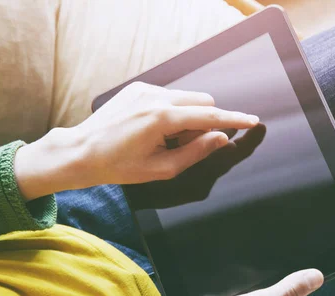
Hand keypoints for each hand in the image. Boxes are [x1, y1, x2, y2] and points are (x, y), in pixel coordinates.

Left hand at [14, 82, 258, 200]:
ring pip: (186, 97)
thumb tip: (221, 139)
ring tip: (163, 139)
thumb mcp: (162, 169)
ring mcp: (145, 89)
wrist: (81, 152)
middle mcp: (156, 97)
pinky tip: (151, 129)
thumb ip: (196, 153)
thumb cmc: (118, 166)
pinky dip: (171, 111)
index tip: (253, 120)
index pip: (210, 116)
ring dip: (187, 117)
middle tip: (183, 146)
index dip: (234, 120)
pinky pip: (169, 95)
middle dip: (204, 122)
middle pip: (202, 102)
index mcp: (162, 118)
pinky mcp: (137, 87)